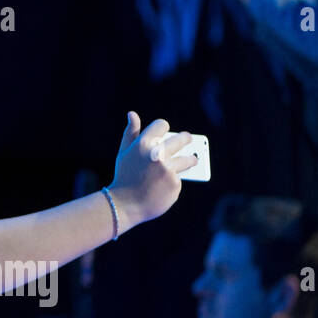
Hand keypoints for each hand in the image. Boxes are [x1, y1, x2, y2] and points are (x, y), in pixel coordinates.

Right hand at [107, 112, 196, 230]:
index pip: (162, 125)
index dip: (163, 128)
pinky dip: (176, 180)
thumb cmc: (124, 176)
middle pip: (182, 138)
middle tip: (188, 139)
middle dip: (186, 138)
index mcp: (142, 143)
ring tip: (193, 160)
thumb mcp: (124, 153)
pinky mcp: (175, 183)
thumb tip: (132, 114)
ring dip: (192, 159)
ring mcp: (167, 168)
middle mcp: (156, 153)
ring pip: (189, 159)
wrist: (124, 204)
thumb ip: (130, 133)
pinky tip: (168, 184)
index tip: (165, 131)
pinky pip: (180, 178)